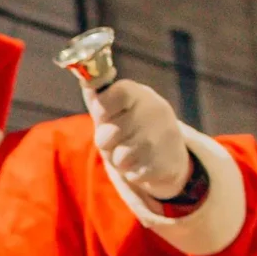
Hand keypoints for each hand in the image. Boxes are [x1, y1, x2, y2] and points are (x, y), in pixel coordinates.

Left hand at [80, 78, 192, 201]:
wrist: (170, 151)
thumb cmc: (132, 124)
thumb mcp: (117, 107)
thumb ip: (98, 97)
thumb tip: (86, 81)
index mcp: (139, 94)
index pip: (112, 96)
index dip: (101, 110)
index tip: (104, 115)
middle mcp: (154, 112)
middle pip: (106, 136)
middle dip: (106, 142)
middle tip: (118, 138)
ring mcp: (161, 138)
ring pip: (119, 158)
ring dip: (119, 160)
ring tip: (130, 150)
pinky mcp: (165, 163)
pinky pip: (132, 174)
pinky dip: (132, 173)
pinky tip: (143, 162)